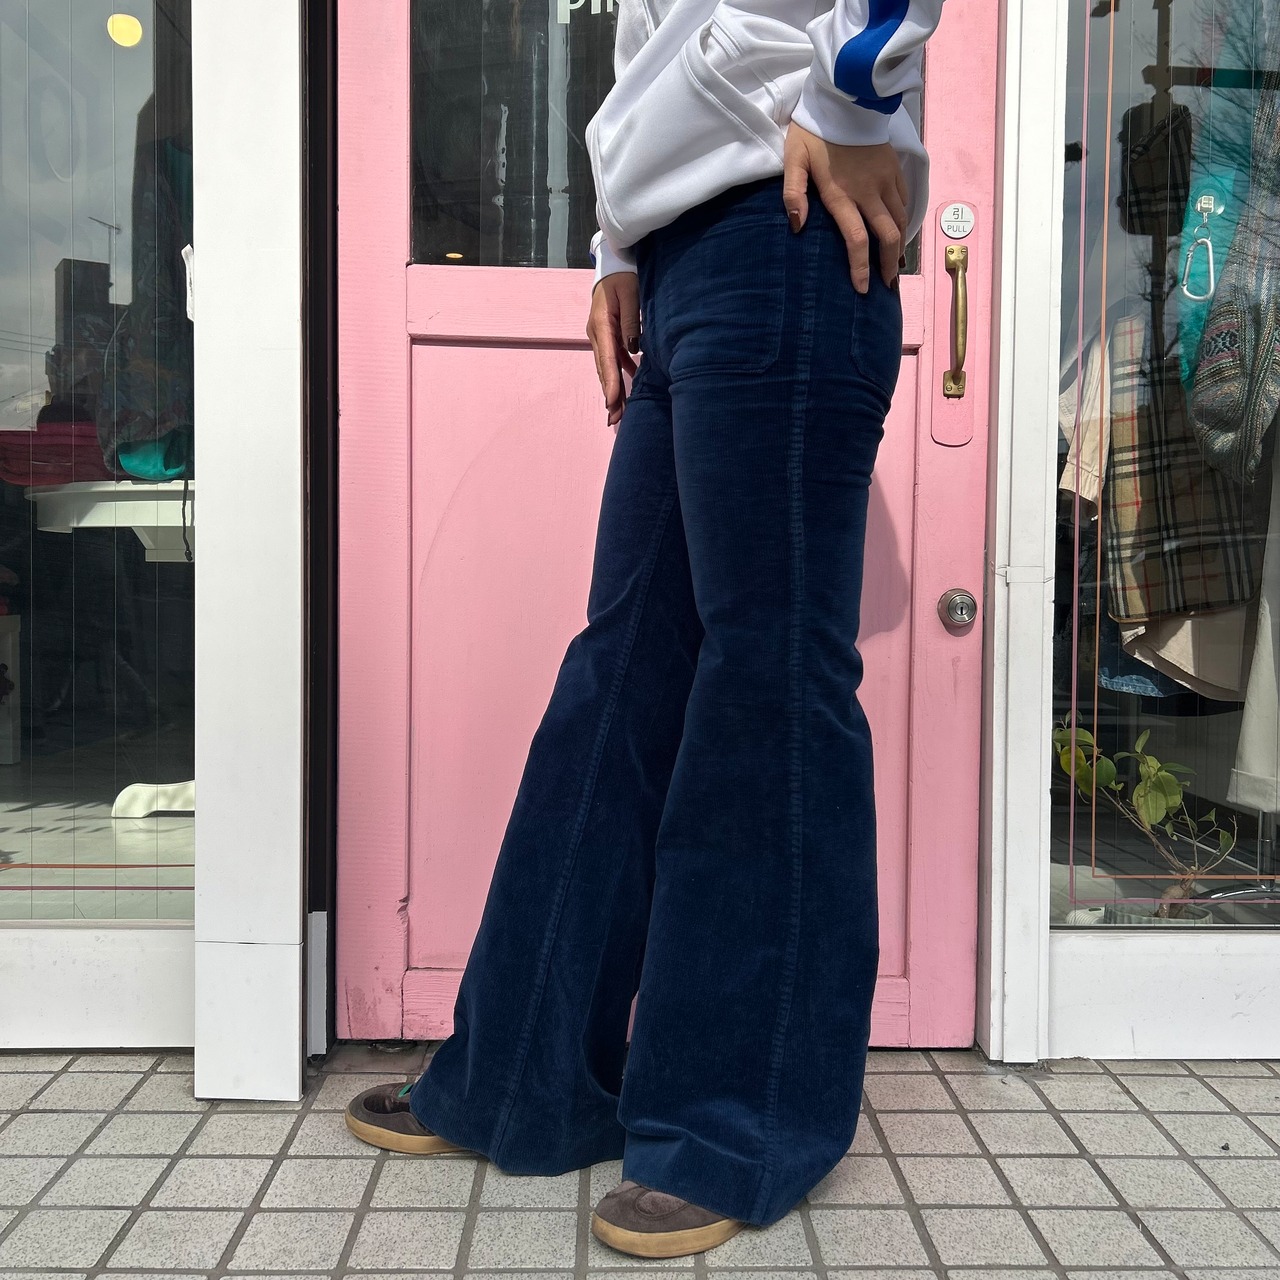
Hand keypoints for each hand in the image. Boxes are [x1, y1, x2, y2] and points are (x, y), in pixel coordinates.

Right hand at [586, 271, 640, 428]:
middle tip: (615, 418)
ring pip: (607, 367)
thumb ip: (630, 320)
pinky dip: (619, 373)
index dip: (610, 382)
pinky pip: (613, 358)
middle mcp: (597, 333)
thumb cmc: (624, 274)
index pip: (606, 358)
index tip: (612, 401)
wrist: (614, 263)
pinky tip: (629, 386)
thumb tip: (632, 348)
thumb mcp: (630, 292)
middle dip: (609, 394)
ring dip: (613, 389)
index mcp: (601, 324)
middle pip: (603, 369)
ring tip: (619, 412)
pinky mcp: (608, 334)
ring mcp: (601, 335)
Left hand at [782, 124, 908, 292]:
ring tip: (895, 263)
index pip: (857, 239)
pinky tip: (899, 231)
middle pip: (887, 235)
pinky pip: (904, 200)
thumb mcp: (793, 159)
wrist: (846, 94)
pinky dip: (904, 220)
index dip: (862, 267)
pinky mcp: (894, 167)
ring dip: (899, 245)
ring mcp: (885, 178)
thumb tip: (797, 226)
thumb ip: (793, 193)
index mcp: (842, 193)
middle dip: (889, 263)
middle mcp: (869, 190)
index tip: (863, 289)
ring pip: (900, 220)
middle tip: (888, 284)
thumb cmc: (813, 129)